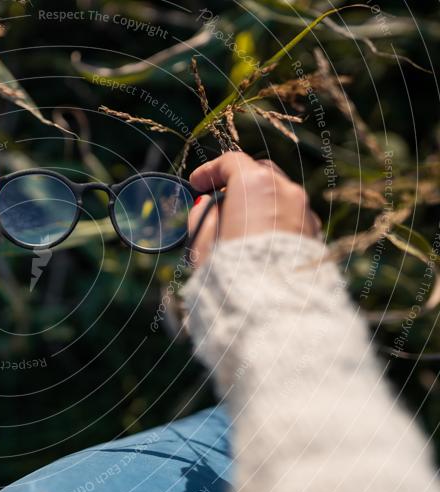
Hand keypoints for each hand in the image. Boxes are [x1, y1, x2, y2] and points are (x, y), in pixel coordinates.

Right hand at [186, 152, 320, 267]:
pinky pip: (292, 218)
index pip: (231, 163)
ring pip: (279, 196)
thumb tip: (208, 208)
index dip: (210, 171)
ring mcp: (304, 212)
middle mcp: (286, 191)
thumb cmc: (232, 273)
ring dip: (258, 204)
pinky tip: (260, 241)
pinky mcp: (314, 235)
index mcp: (255, 185)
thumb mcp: (201, 243)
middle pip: (260, 173)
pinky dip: (275, 221)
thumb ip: (202, 217)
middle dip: (238, 183)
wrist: (272, 308)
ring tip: (239, 226)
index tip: (197, 183)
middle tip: (220, 200)